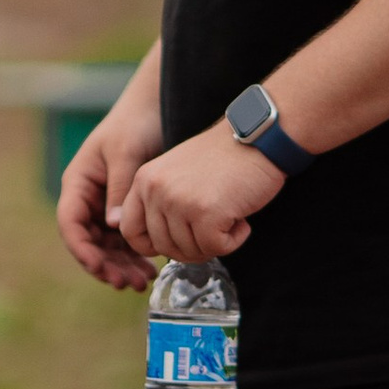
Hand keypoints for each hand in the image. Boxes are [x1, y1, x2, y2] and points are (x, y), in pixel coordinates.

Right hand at [57, 83, 167, 290]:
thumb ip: (118, 189)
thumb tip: (113, 227)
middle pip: (88, 242)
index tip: (100, 268)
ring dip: (121, 266)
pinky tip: (150, 268)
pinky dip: (134, 256)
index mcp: (79, 182)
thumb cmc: (136, 123)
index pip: (70, 223)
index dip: (82, 249)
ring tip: (143, 281)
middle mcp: (89, 198)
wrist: (158, 106)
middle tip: (128, 283)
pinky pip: (125, 240)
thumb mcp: (125, 152)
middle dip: (105, 265)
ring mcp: (106, 206)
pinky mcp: (126, 210)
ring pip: (106, 246)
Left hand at [119, 122, 288, 269]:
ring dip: (214, 243)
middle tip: (215, 229)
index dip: (152, 245)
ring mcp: (178, 201)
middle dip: (192, 248)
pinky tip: (241, 219)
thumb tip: (159, 245)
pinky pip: (215, 248)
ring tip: (229, 215)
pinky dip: (234, 241)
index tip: (176, 241)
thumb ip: (161, 203)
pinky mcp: (205, 213)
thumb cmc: (224, 158)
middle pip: (163, 246)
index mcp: (144, 180)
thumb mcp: (177, 174)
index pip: (129, 230)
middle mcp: (155, 190)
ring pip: (189, 251)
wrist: (258, 137)